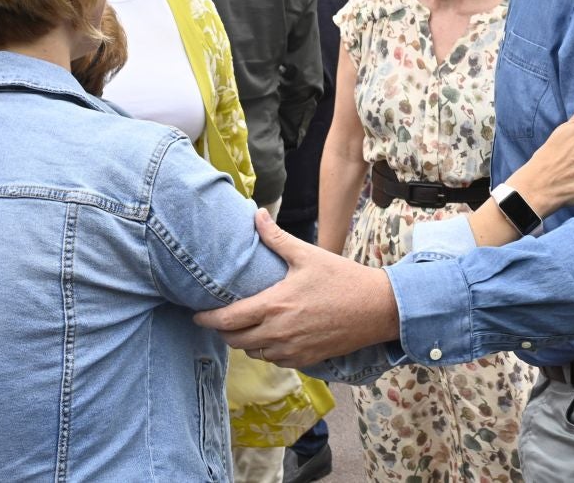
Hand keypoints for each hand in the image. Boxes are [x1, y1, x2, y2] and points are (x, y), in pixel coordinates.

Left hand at [195, 209, 397, 367]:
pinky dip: (267, 349)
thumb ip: (276, 238)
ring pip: (254, 352)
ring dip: (245, 341)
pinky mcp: (306, 360)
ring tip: (244, 325)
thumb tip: (256, 213)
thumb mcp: (307, 255)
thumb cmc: (342, 278)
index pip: (227, 320)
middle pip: (235, 340)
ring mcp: (292, 350)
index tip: (196, 314)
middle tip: (219, 318)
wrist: (377, 309)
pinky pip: (275, 360)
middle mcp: (278, 333)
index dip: (206, 319)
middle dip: (222, 331)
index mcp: (274, 306)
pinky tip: (271, 335)